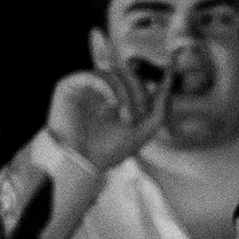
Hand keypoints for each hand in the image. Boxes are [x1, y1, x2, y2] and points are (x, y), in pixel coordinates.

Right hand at [46, 48, 168, 174]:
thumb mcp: (143, 132)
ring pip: (112, 75)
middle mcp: (99, 89)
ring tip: (127, 117)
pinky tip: (114, 104)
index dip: (147, 88)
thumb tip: (169, 83)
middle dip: (138, 91)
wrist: (83, 163)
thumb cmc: (109, 151)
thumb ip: (159, 111)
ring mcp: (84, 87)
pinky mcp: (69, 87)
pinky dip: (108, 88)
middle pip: (125, 74)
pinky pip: (92, 76)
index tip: (156, 96)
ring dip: (124, 94)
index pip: (135, 81)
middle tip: (142, 111)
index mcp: (114, 97)